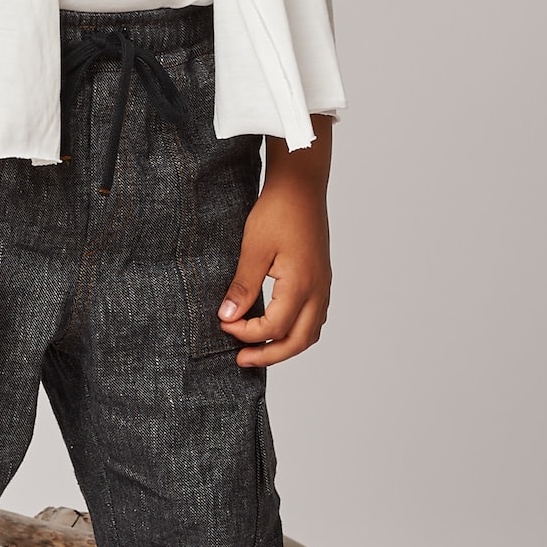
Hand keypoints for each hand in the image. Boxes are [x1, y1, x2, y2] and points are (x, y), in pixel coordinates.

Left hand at [217, 121, 333, 368]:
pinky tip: (276, 326)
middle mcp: (318, 290)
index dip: (246, 333)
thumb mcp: (254, 248)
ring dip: (284, 346)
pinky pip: (313, 318)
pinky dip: (295, 331)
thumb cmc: (278, 212)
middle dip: (268, 355)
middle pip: (298, 341)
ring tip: (257, 348)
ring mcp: (323, 286)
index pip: (274, 327)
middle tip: (240, 359)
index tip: (223, 324)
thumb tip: (228, 316)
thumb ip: (243, 286)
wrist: (301, 186)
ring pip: (309, 333)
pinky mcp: (321, 279)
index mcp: (301, 285)